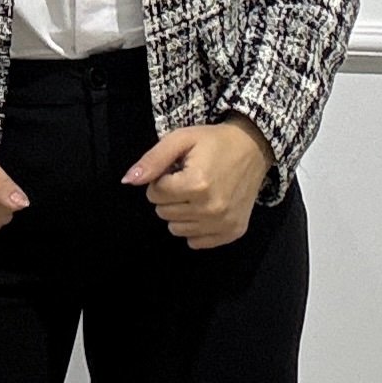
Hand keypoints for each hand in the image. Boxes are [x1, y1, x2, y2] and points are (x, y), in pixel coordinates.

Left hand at [121, 116, 273, 249]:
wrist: (254, 148)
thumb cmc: (214, 142)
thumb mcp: (181, 140)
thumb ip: (152, 160)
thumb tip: (128, 181)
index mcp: (197, 184)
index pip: (154, 194)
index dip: (161, 180)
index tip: (176, 170)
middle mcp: (211, 208)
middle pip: (164, 213)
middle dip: (169, 196)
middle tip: (187, 180)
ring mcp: (223, 223)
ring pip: (176, 230)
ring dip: (180, 213)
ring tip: (197, 193)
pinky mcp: (233, 232)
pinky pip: (196, 242)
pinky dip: (196, 227)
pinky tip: (206, 208)